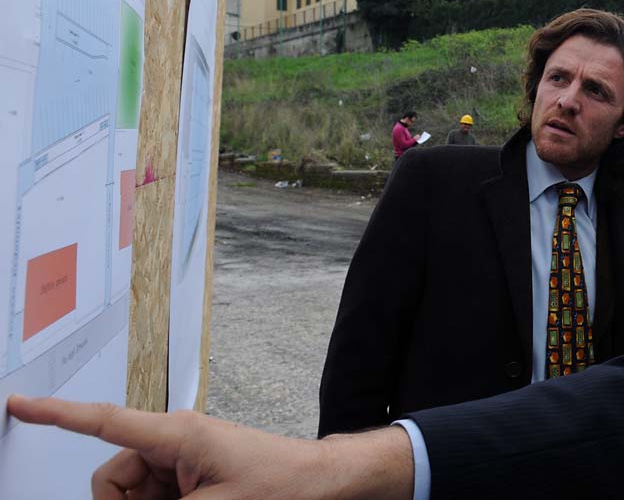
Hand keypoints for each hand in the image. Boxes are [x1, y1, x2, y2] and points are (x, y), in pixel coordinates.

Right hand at [6, 395, 413, 499]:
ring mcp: (183, 460)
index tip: (17, 402)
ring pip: (130, 494)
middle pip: (112, 479)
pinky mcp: (192, 476)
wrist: (323, 485)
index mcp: (177, 434)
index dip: (56, 414)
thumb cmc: (280, 487)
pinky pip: (153, 497)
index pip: (104, 422)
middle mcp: (175, 440)